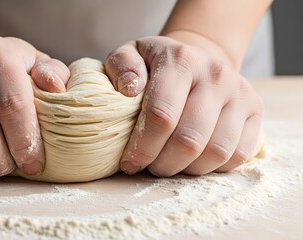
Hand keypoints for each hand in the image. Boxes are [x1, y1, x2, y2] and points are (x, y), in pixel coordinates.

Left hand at [105, 36, 263, 176]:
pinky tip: (193, 160)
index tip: (129, 163)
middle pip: (189, 139)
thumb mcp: (131, 54)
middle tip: (150, 166)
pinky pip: (238, 154)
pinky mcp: (255, 110)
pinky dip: (213, 167)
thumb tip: (129, 90)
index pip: (161, 115)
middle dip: (163, 164)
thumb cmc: (156, 64)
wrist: (198, 59)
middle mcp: (216, 75)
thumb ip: (121, 65)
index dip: (142, 148)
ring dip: (187, 169)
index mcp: (181, 60)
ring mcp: (240, 93)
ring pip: (216, 152)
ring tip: (170, 164)